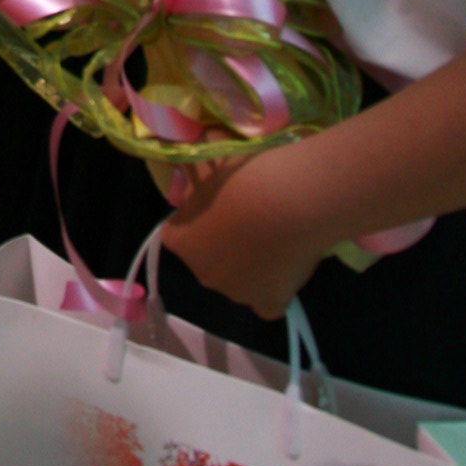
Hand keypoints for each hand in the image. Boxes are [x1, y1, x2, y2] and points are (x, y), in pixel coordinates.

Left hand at [163, 149, 324, 319]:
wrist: (287, 202)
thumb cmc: (242, 178)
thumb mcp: (206, 161)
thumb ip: (192, 169)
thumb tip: (187, 162)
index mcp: (182, 241)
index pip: (178, 235)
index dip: (196, 218)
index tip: (216, 202)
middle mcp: (203, 273)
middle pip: (209, 259)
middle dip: (224, 242)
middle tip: (249, 215)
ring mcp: (236, 292)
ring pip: (239, 280)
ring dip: (251, 264)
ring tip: (275, 234)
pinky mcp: (269, 303)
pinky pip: (266, 303)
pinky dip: (273, 290)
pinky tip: (283, 268)